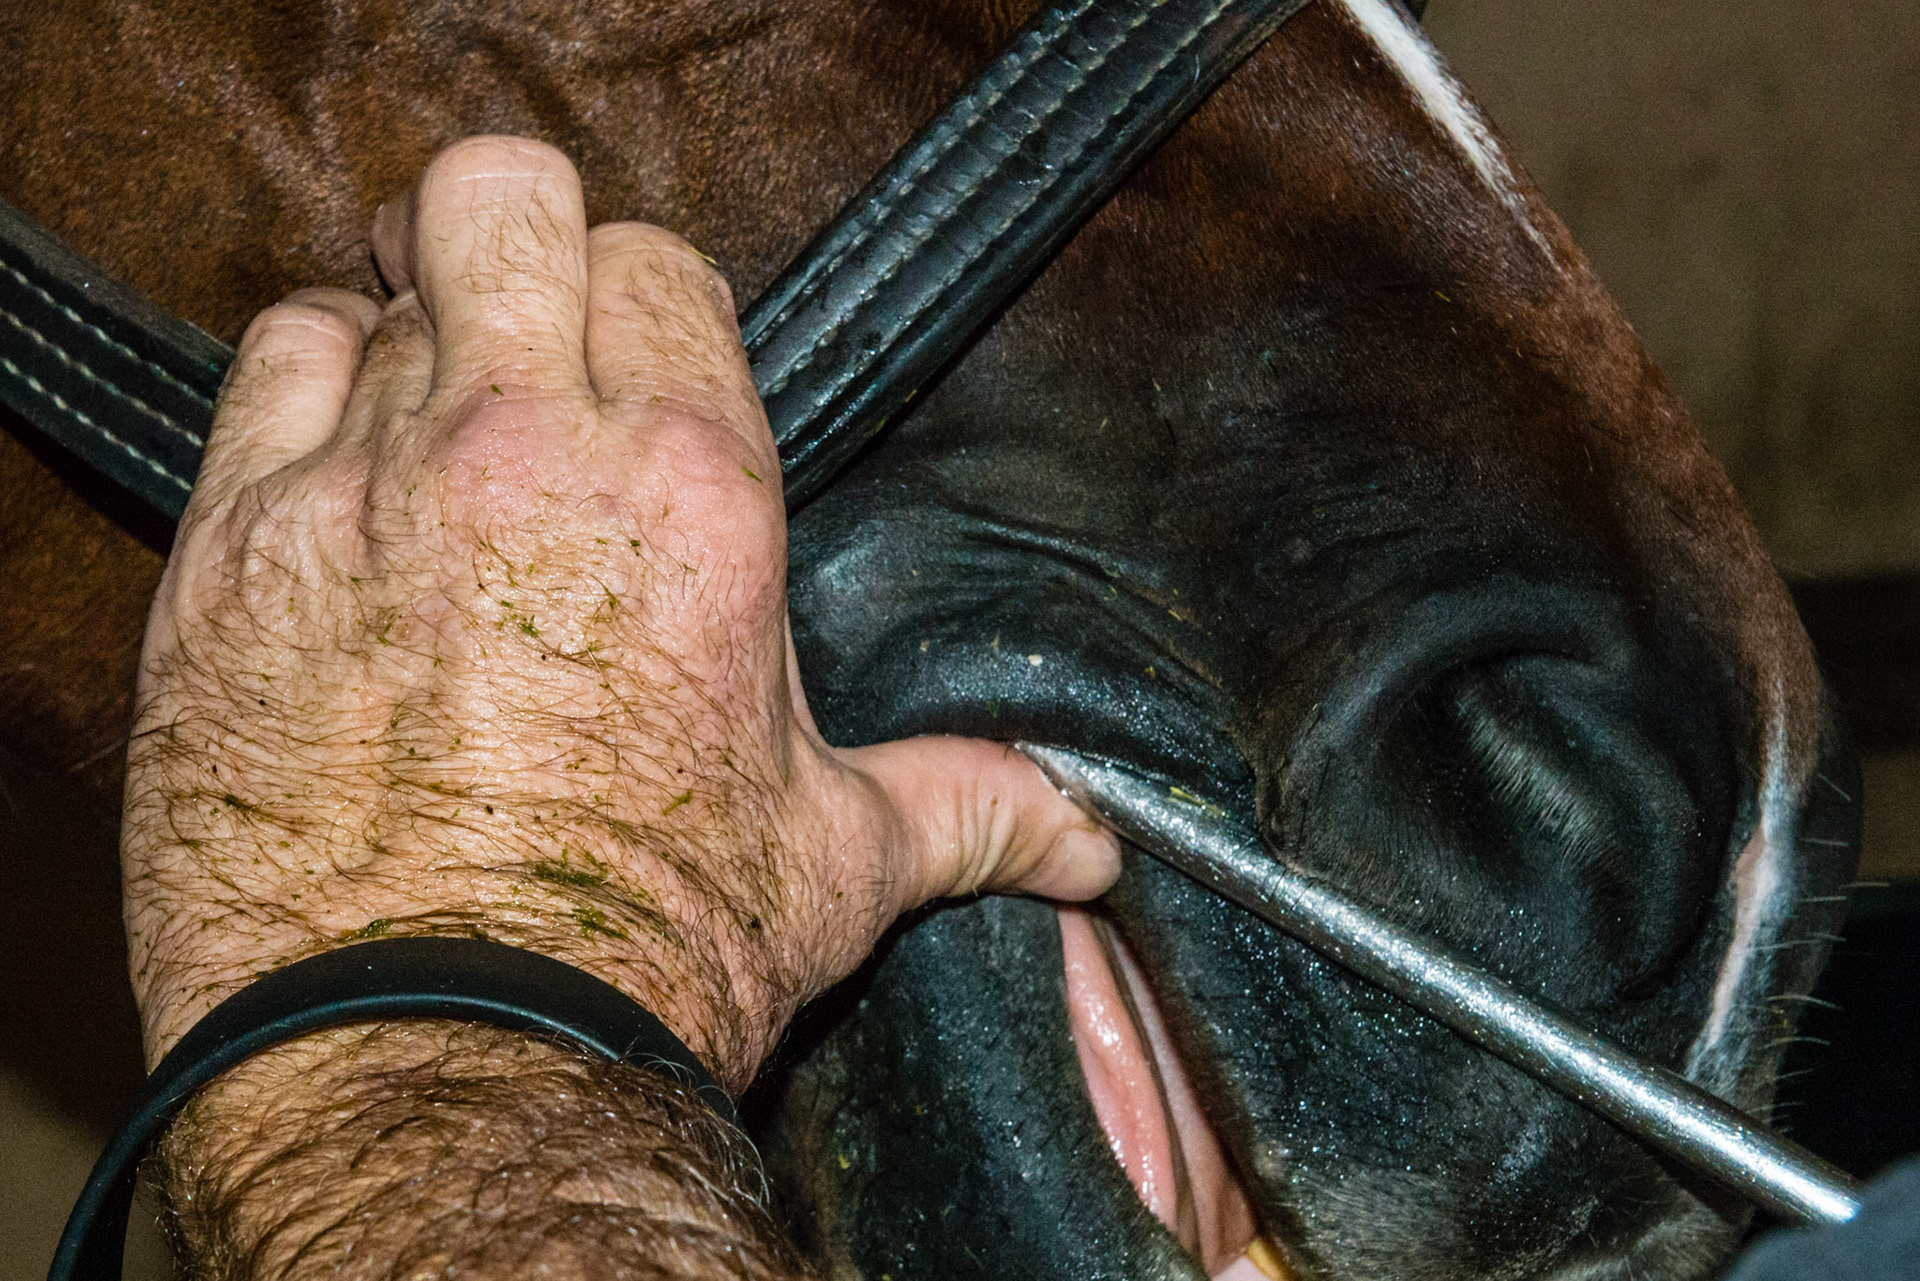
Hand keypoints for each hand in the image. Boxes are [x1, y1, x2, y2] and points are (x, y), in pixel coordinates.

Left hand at [123, 135, 1117, 1090]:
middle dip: (517, 240)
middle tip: (516, 320)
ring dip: (401, 331)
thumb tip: (1087, 835)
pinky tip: (335, 478)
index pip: (662, 270)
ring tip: (423, 421)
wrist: (444, 1055)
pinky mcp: (237, 548)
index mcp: (697, 496)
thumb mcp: (832, 865)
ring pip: (371, 285)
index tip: (635, 372)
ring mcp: (368, 486)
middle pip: (504, 198)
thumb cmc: (642, 953)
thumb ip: (967, 806)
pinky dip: (297, 398)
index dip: (647, 307)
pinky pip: (259, 376)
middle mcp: (528, 454)